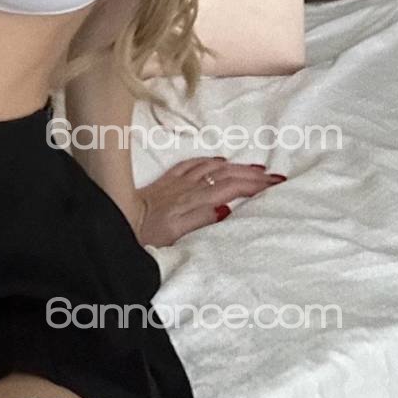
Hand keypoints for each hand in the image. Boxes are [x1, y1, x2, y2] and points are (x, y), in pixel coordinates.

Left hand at [136, 156, 286, 246]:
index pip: (232, 188)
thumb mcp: (175, 236)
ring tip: (257, 169)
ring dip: (237, 167)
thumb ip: (200, 220)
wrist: (120, 218)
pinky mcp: (168, 180)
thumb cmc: (148, 234)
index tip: (276, 185)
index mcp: (195, 201)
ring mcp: (178, 181)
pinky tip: (220, 160)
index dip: (255, 185)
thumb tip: (226, 207)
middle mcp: (189, 187)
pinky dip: (210, 161)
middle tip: (276, 177)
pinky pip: (193, 164)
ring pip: (213, 167)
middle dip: (253, 175)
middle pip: (227, 175)